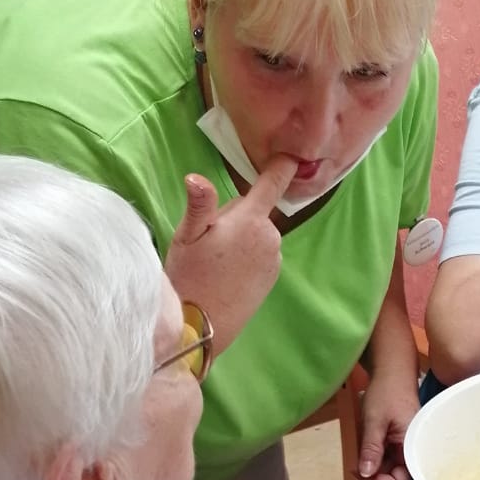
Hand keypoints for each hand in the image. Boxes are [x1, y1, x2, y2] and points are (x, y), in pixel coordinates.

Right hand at [163, 156, 296, 353]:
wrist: (202, 324)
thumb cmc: (190, 276)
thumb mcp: (186, 237)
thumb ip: (199, 205)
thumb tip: (195, 177)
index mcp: (250, 220)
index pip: (272, 183)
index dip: (282, 166)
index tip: (292, 155)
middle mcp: (270, 236)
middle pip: (254, 211)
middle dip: (235, 217)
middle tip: (209, 240)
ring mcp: (274, 258)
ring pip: (257, 234)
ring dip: (241, 239)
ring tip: (216, 260)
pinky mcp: (273, 277)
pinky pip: (261, 255)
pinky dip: (247, 257)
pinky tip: (227, 273)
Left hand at [358, 363, 418, 479]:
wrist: (392, 372)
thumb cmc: (386, 392)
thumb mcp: (374, 421)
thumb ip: (372, 449)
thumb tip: (366, 474)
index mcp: (414, 447)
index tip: (360, 472)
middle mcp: (414, 451)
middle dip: (375, 478)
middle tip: (356, 467)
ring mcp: (406, 447)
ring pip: (391, 471)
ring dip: (373, 469)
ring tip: (359, 456)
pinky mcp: (400, 443)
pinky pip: (389, 460)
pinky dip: (376, 459)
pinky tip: (365, 450)